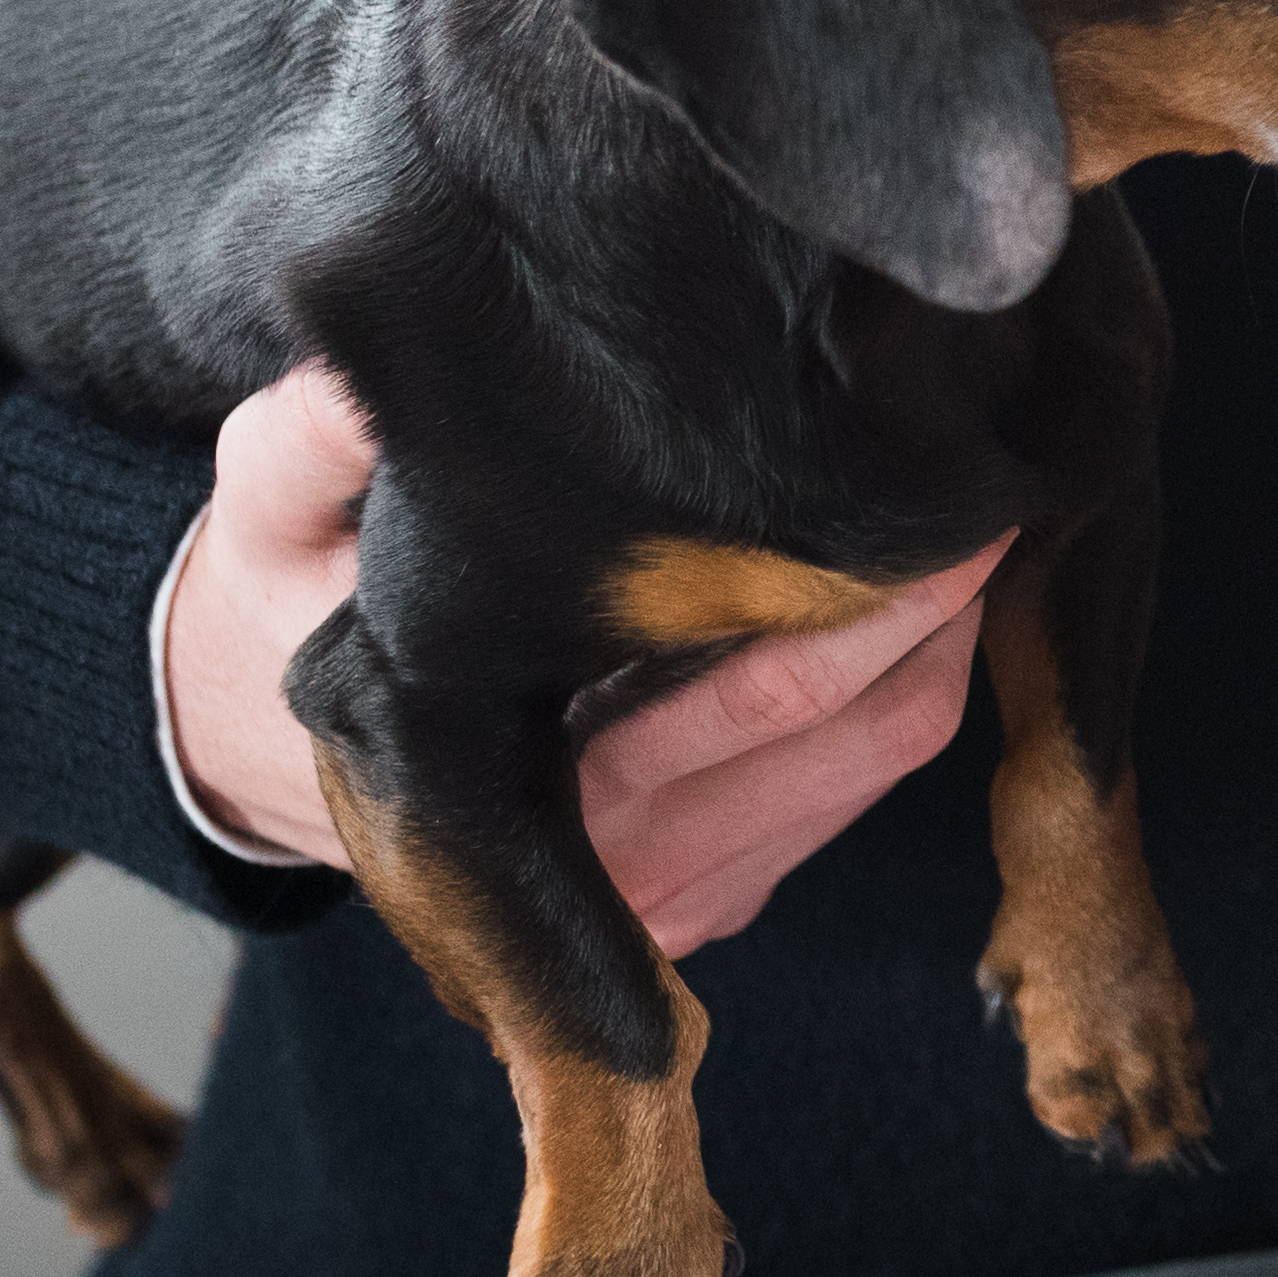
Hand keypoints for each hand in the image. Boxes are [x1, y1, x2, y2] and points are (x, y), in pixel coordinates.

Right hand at [162, 360, 1004, 949]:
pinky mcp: (727, 881)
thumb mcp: (267, 517)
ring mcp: (685, 884)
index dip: (857, 602)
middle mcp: (621, 855)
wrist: (279, 745)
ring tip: (989, 502)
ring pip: (883, 763)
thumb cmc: (297, 602)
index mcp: (515, 785)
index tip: (937, 498)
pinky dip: (918, 685)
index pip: (739, 705)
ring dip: (952, 640)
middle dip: (940, 605)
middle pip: (852, 734)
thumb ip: (303, 450)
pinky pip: (863, 789)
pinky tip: (940, 576)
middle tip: (1010, 475)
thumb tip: (360, 392)